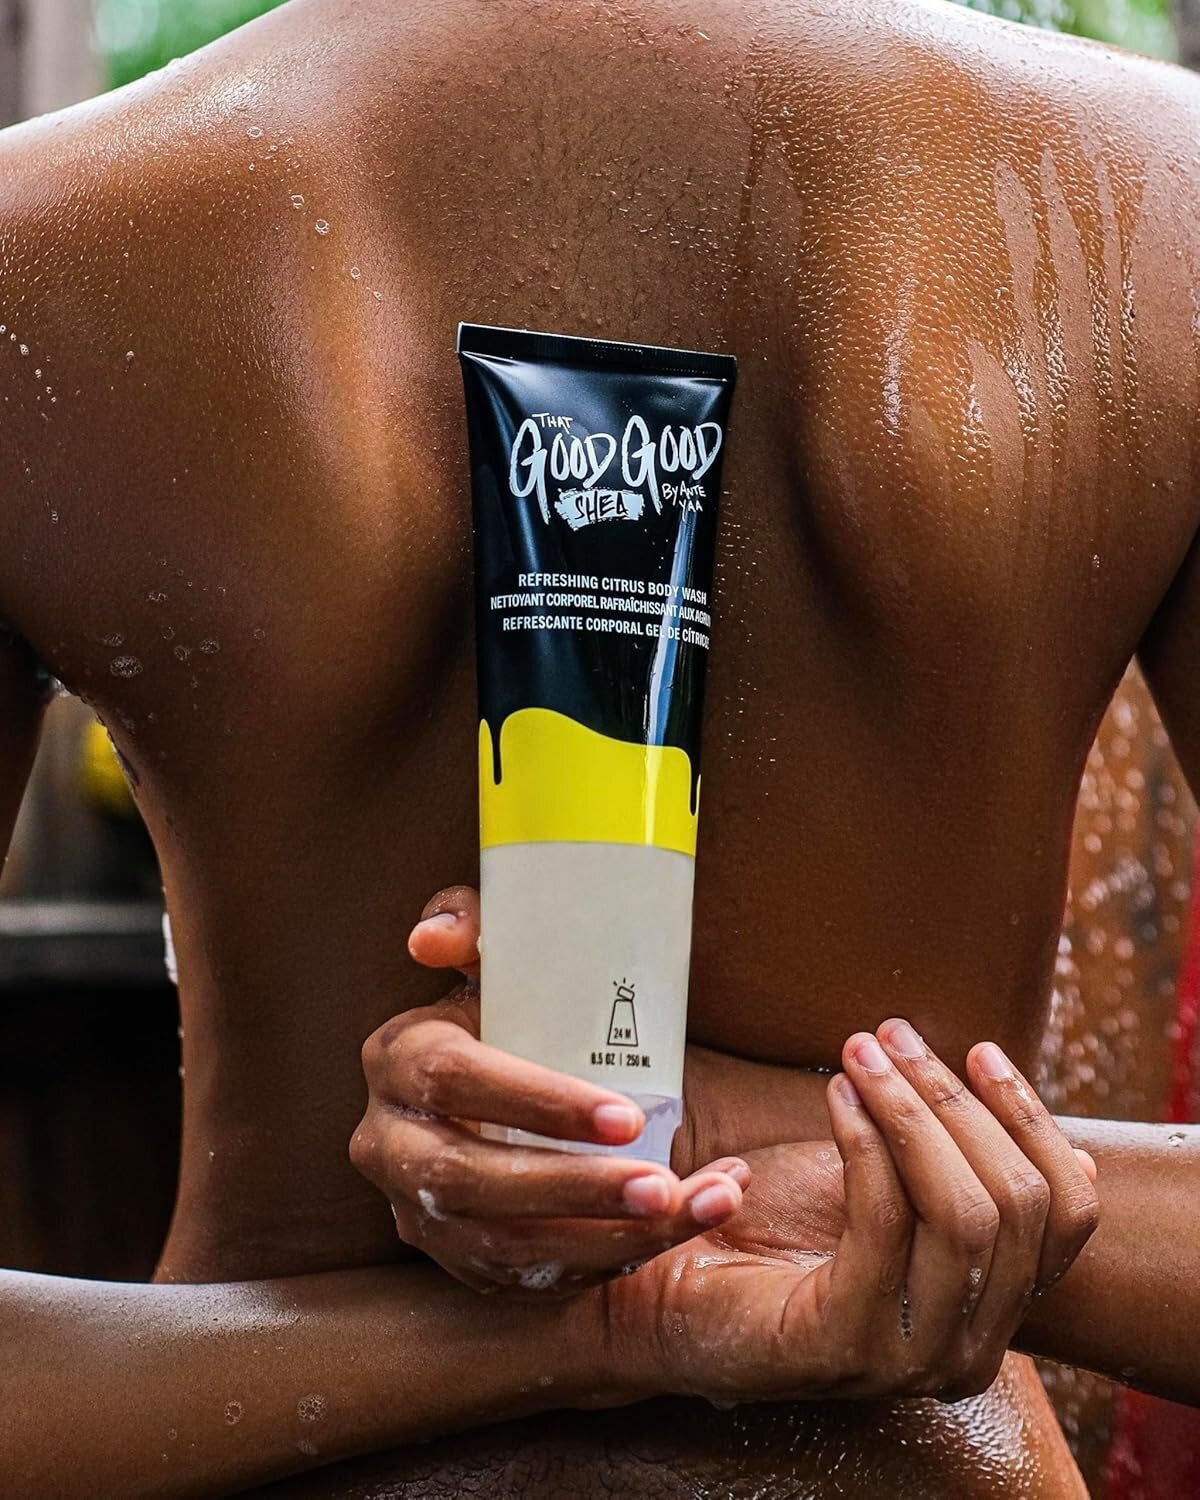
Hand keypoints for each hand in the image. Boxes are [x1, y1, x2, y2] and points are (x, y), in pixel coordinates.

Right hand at [350, 888, 748, 1296]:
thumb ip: (477, 927)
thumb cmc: (516, 1013)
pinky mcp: (461, 1262)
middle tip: (662, 1183)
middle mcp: (391, 1144)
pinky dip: (607, 1258)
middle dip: (574, 1188)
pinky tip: (673, 1230)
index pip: (455, 1079)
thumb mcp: (498, 962)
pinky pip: (530, 1278)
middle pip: (471, 1179)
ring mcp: (421, 1214)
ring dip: (602, 1235)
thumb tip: (433, 938)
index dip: (536, 1100)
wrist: (510, 1090)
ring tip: (684, 1209)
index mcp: (396, 1058)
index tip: (624, 1114)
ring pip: (504, 1243)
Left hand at [607, 1022, 1099, 1403]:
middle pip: (1018, 1205)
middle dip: (959, 1103)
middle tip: (895, 1036)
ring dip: (914, 1113)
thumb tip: (1053, 1133)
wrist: (658, 1289)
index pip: (1067, 1216)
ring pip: (963, 1214)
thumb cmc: (770, 1233)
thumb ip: (955, 1170)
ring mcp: (910, 1357)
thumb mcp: (884, 1191)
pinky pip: (884, 1223)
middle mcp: (966, 1350)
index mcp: (989, 1311)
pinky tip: (836, 1094)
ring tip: (862, 1053)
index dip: (1033, 1122)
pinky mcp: (845, 1344)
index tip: (980, 1050)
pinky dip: (866, 1144)